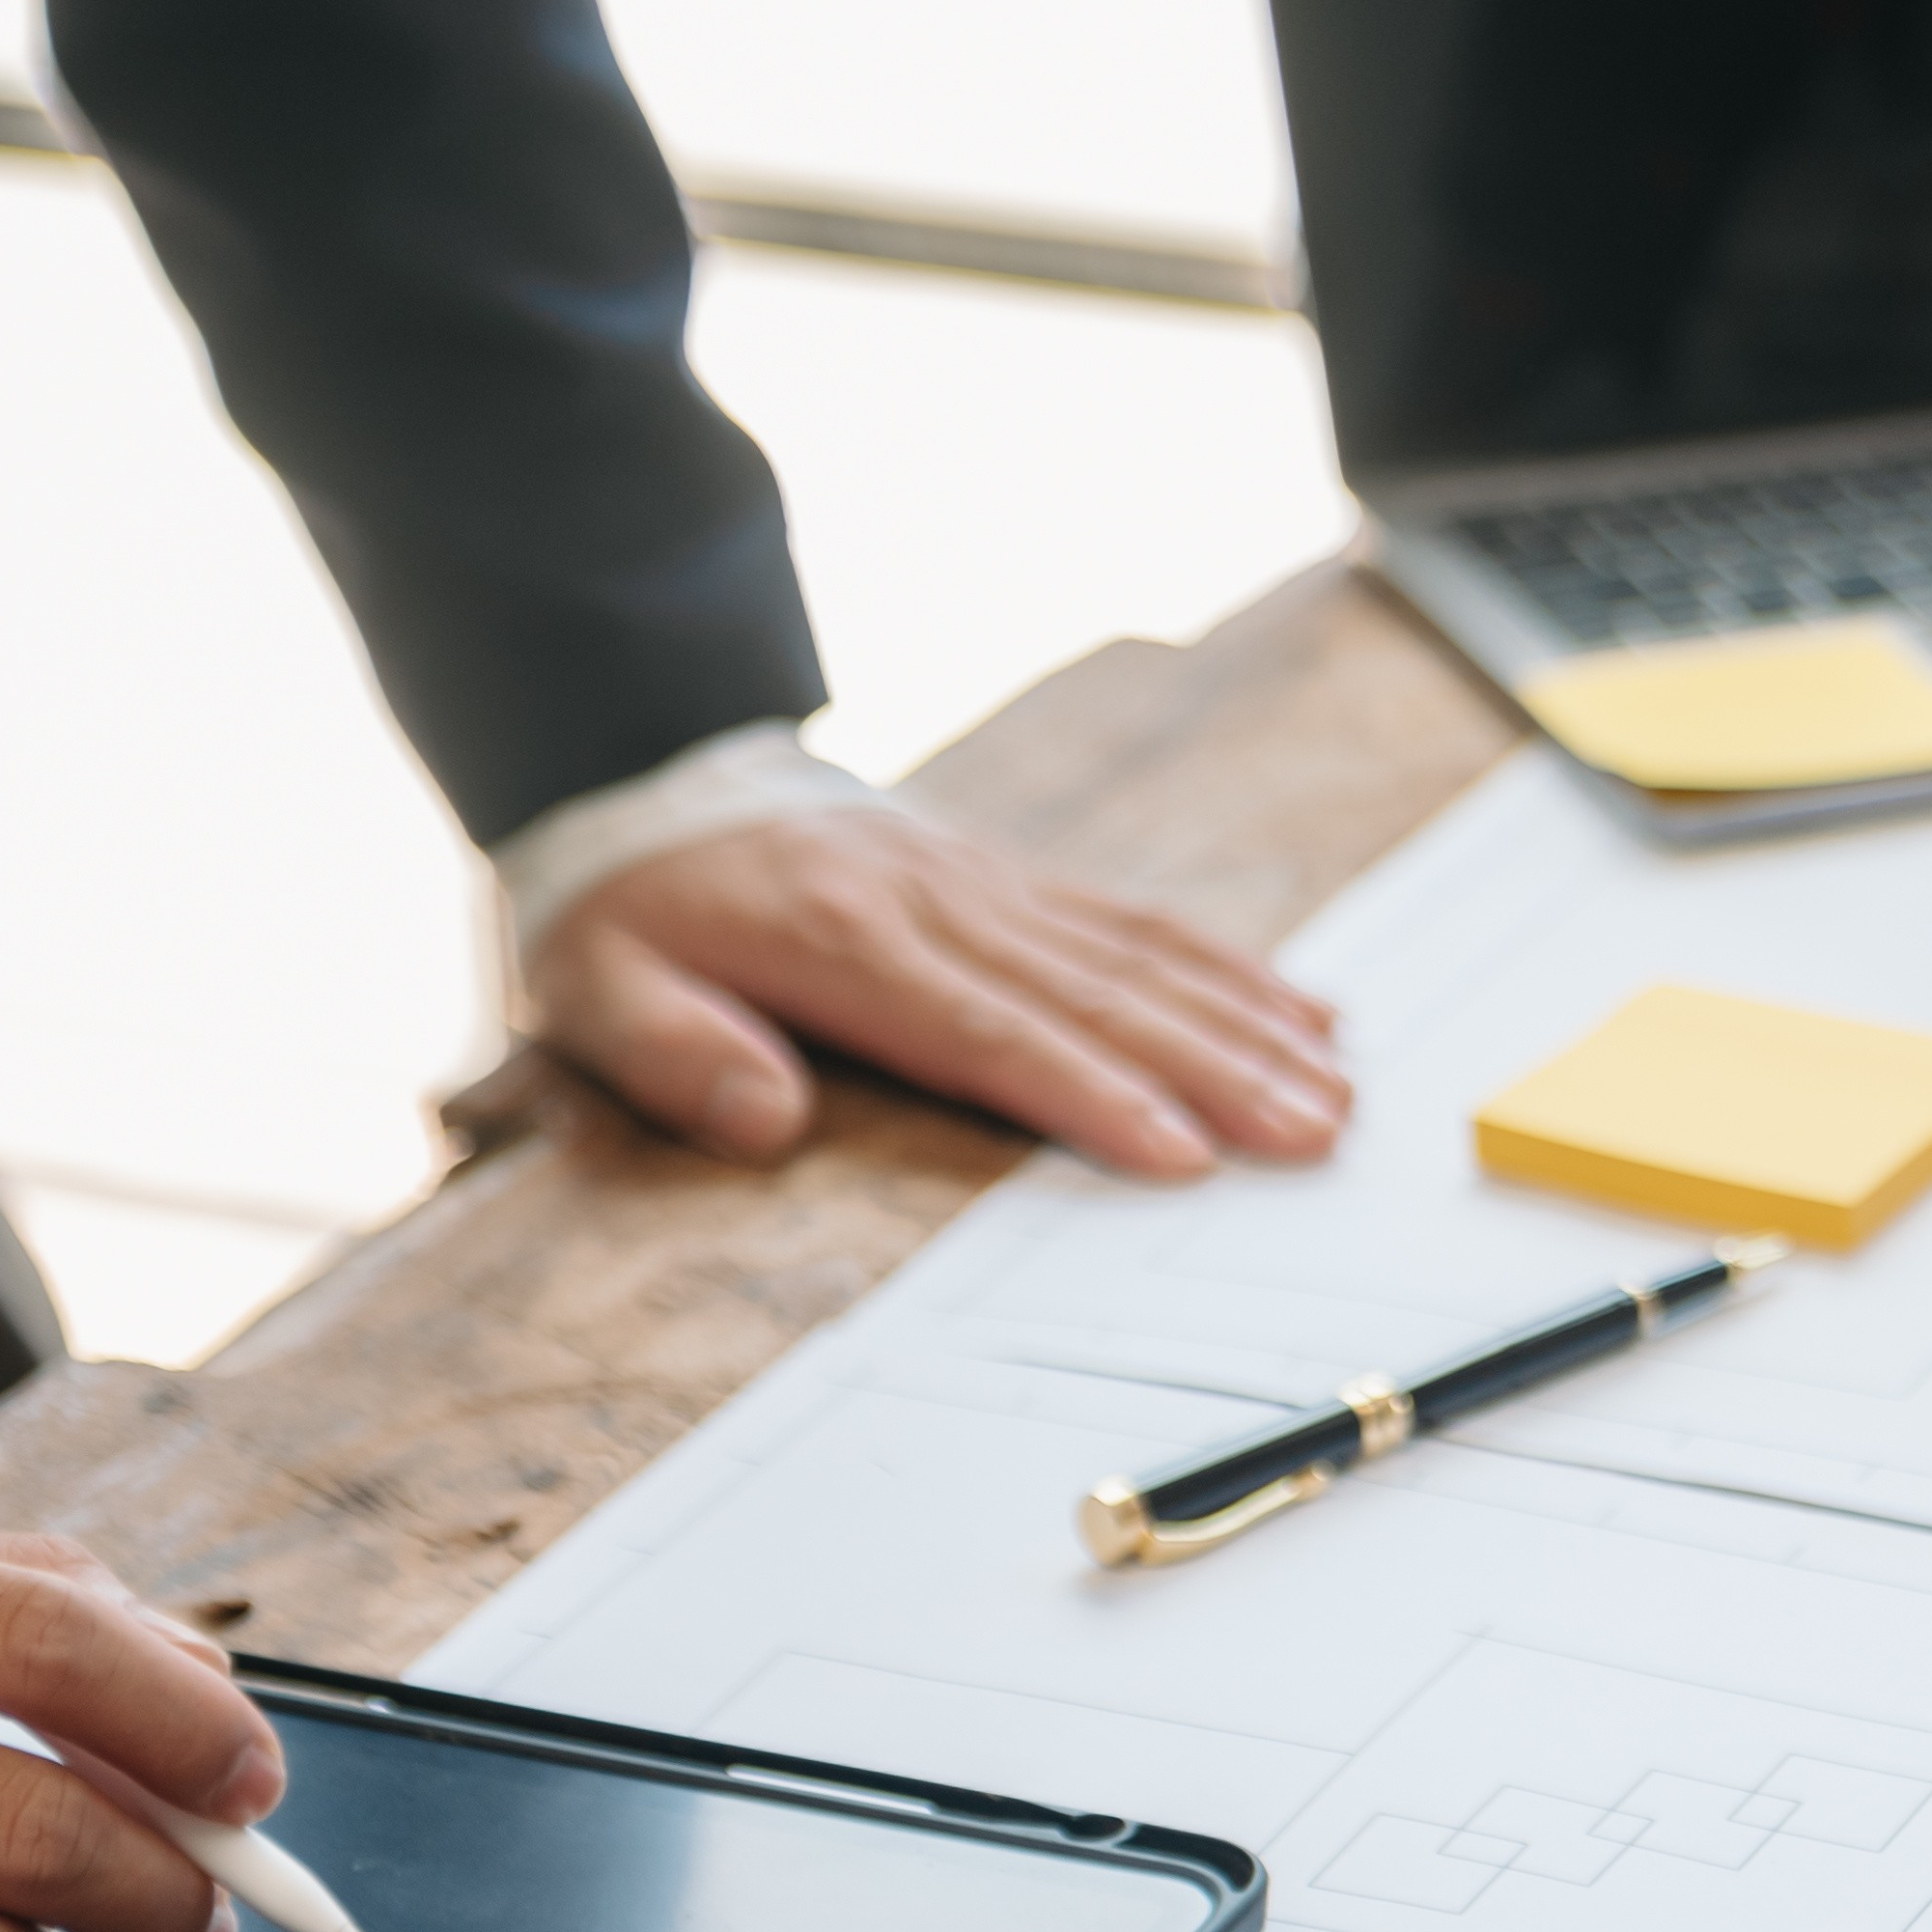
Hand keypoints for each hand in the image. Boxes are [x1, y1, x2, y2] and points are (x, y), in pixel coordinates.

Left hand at [531, 808, 1346, 1180]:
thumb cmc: (629, 915)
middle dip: (1217, 1070)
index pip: (989, 1033)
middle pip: (1097, 997)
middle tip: (1313, 1134)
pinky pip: (1136, 920)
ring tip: (1335, 1088)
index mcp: (845, 945)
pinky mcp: (1016, 879)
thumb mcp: (596, 987)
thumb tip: (765, 1117)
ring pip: (1139, 958)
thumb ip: (676, 1052)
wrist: (654, 778)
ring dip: (1246, 1024)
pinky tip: (1305, 1006)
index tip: (1183, 1152)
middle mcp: (940, 907)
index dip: (1092, 1094)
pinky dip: (1228, 965)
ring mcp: (990, 886)